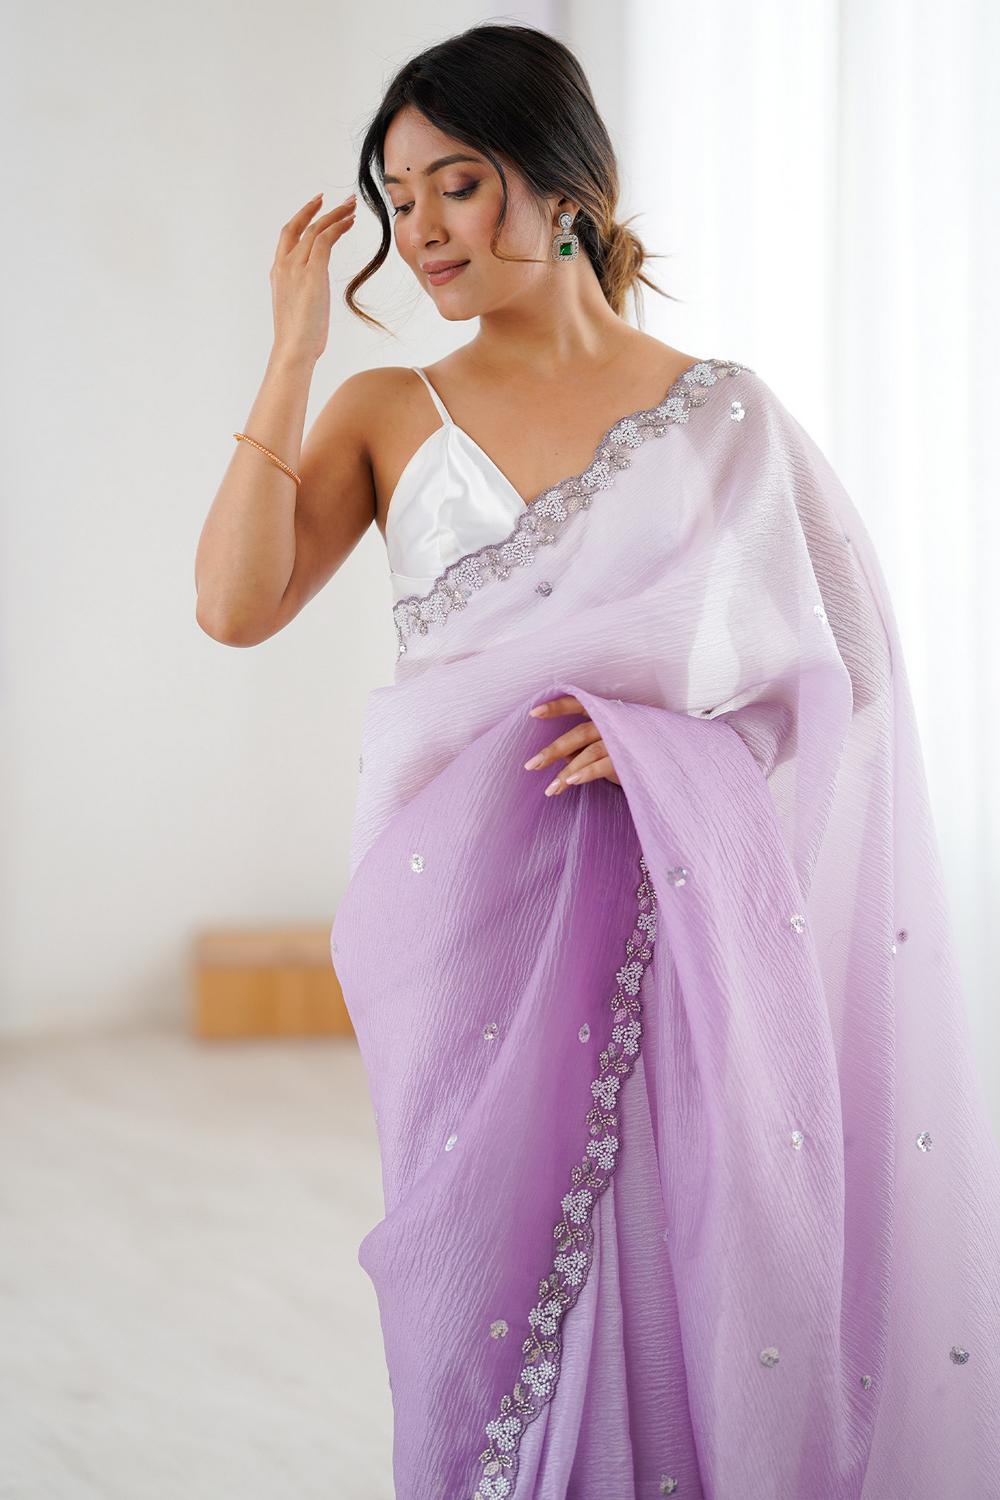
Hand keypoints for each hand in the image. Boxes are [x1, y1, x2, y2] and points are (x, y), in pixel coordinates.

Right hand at [269, 190, 357, 365]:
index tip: (316, 207)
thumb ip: (304, 293)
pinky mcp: (312, 272)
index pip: (289, 236)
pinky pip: (325, 239)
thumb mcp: (298, 309)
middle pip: (301, 226)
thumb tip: (314, 296)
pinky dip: (338, 227)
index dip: (303, 218)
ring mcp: (296, 267)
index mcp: (278, 272)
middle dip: (319, 209)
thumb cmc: (298, 339)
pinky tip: (350, 222)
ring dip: (335, 215)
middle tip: (337, 200)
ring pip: (315, 229)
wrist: (293, 349)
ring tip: (351, 207)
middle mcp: (284, 264)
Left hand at [522, 694, 621, 795]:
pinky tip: (571, 783)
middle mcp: (613, 722)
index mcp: (604, 712)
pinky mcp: (629, 756)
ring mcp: (622, 738)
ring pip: (588, 752)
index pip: (578, 703)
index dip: (556, 707)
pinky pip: (604, 764)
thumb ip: (582, 747)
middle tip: (531, 765)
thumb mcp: (604, 744)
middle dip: (553, 750)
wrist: (662, 758)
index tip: (533, 713)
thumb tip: (560, 757)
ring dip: (567, 772)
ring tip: (550, 789)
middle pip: (578, 733)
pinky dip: (586, 773)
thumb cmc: (628, 748)